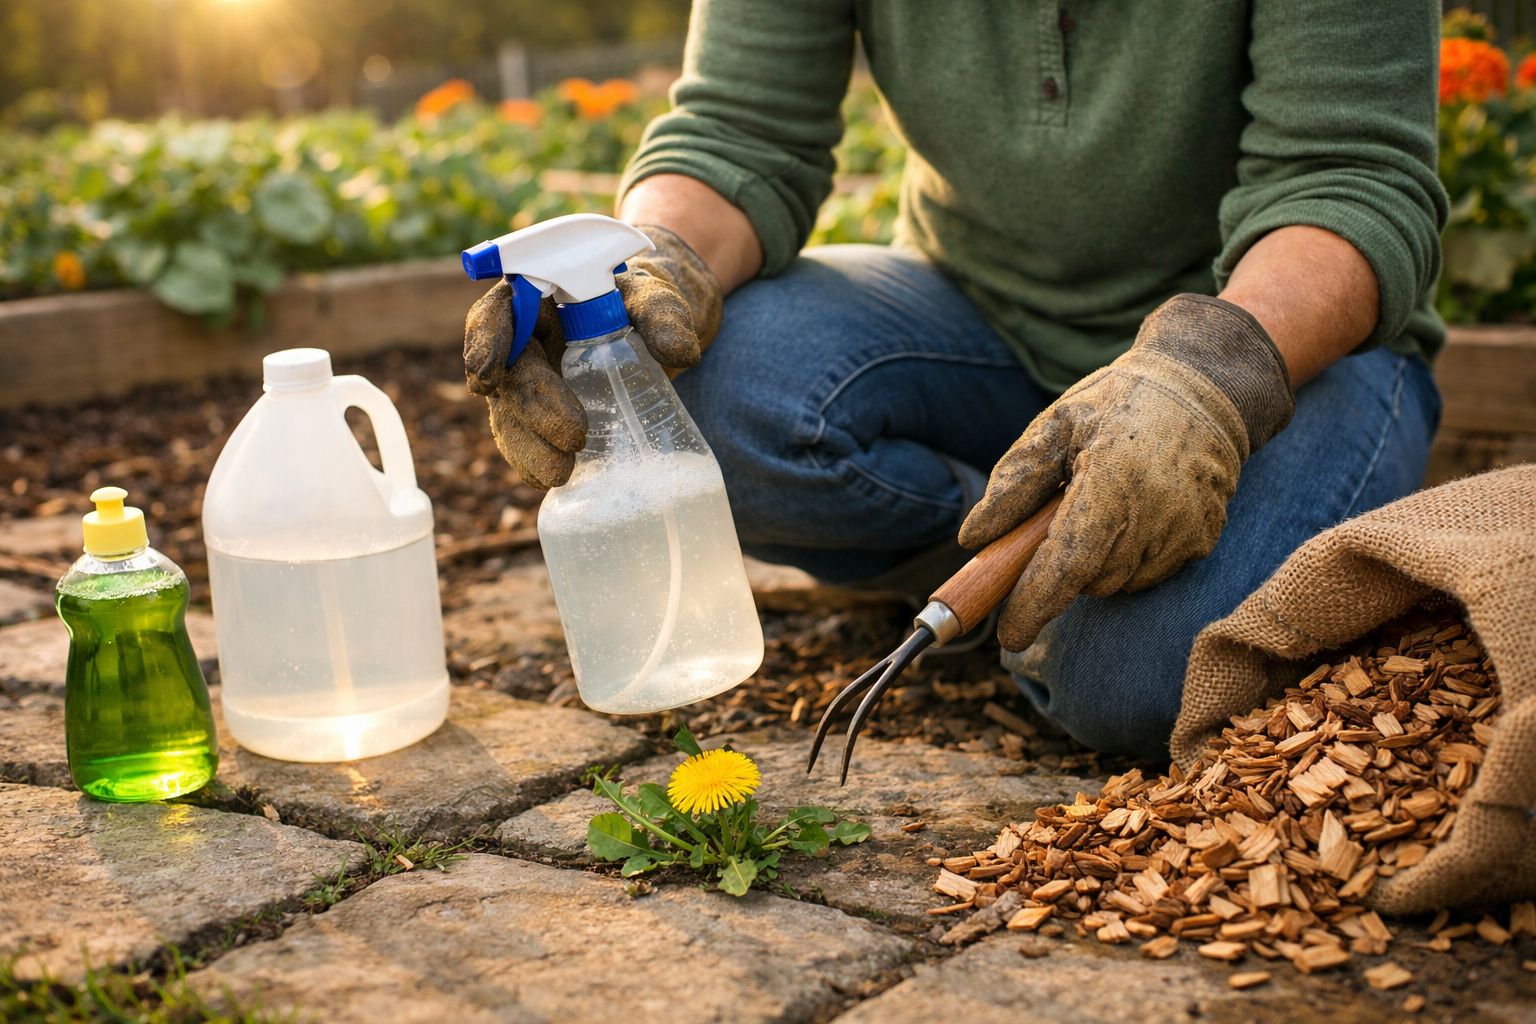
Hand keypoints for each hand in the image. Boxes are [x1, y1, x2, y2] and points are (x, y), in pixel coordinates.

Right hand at [463, 224, 723, 487]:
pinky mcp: (540, 414)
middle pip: (509, 374)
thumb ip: (664, 315)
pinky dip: (534, 461)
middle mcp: (523, 340)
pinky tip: (552, 478)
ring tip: (560, 473)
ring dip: (527, 447)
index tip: (488, 376)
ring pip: (510, 415)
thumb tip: (682, 352)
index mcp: (536, 296)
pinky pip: (526, 439)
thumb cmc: (640, 304)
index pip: (498, 312)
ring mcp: (529, 380)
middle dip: (530, 410)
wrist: (650, 329)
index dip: (486, 341)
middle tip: (573, 437)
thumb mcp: (655, 299)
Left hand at [958, 294, 1293, 650]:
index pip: (1066, 566)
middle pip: (1088, 582)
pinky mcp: (1203, 539)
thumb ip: (1012, 485)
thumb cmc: (1116, 403)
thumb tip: (973, 540)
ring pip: (1118, 582)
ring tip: (1098, 506)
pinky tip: (1130, 512)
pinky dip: (1126, 557)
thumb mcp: (1053, 426)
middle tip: (1053, 523)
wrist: (1202, 384)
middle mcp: (1154, 515)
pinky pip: (1149, 572)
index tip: (1006, 634)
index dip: (1033, 606)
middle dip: (1060, 570)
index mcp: (1110, 484)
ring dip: (1094, 563)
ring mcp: (1185, 531)